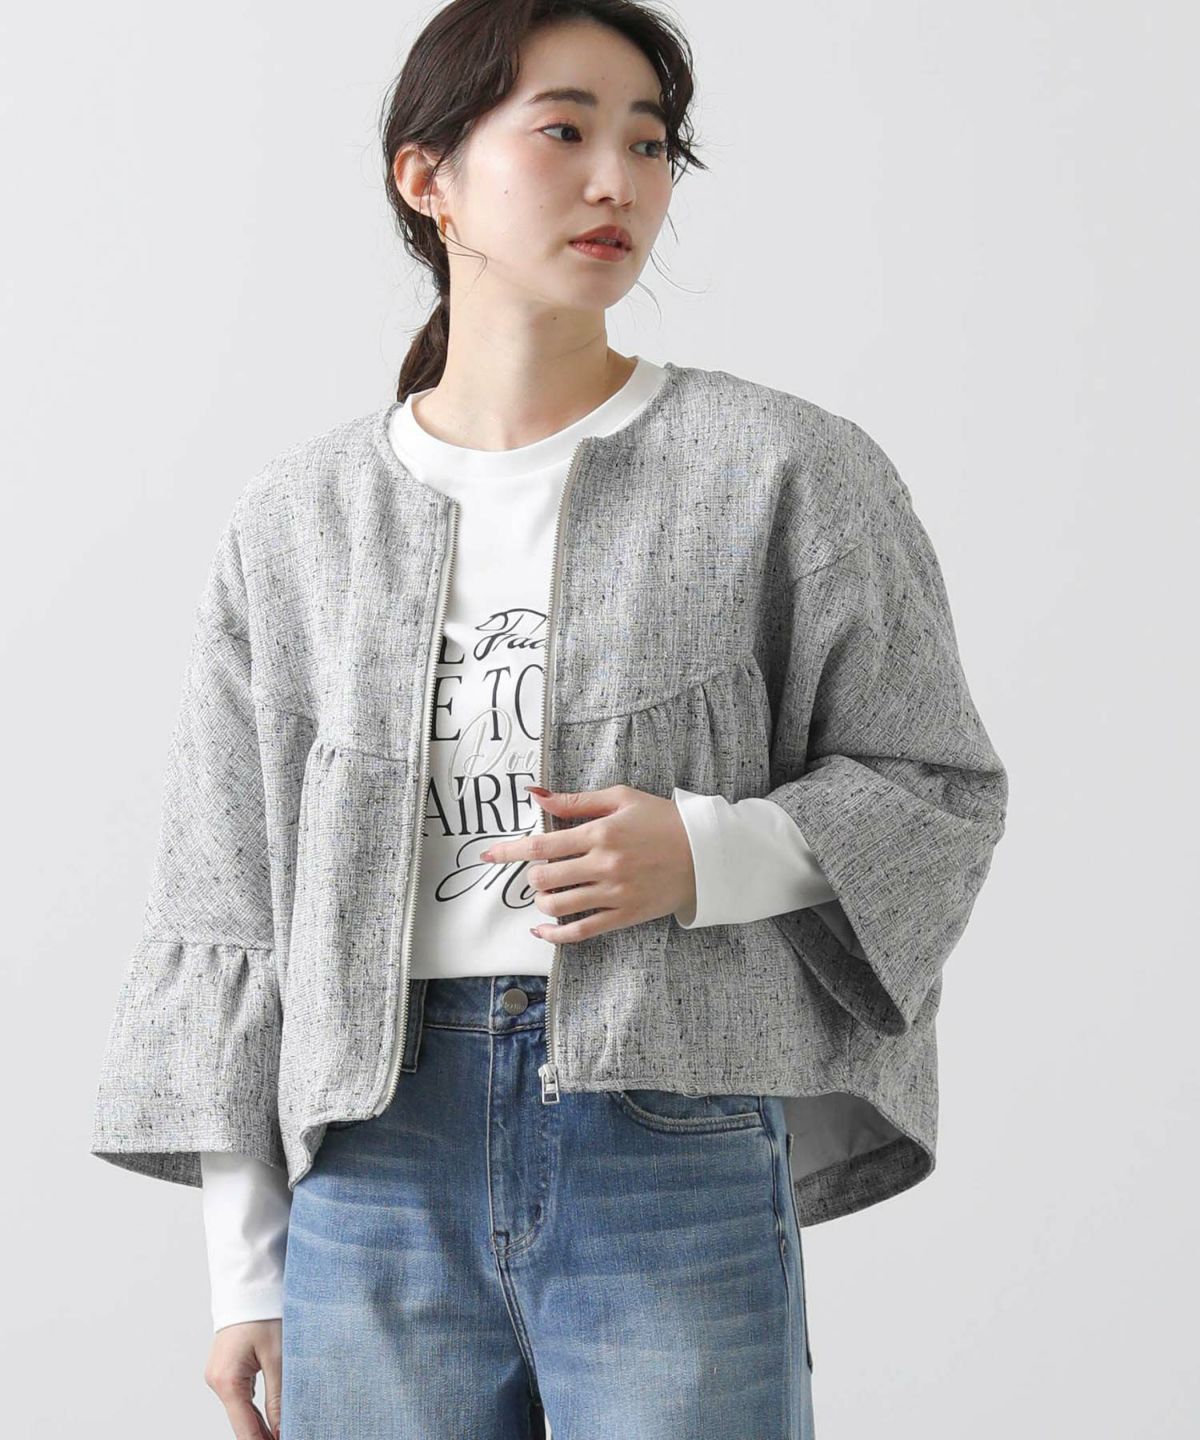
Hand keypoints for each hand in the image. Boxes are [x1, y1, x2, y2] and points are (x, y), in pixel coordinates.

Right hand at [204, 1319, 281, 1438]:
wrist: (249, 1283)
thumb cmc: (263, 1311)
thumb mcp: (277, 1356)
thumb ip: (279, 1397)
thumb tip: (282, 1430)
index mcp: (227, 1381)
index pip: (246, 1430)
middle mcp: (217, 1381)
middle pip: (242, 1423)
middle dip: (265, 1437)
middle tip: (291, 1436)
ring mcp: (219, 1376)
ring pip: (242, 1411)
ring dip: (261, 1425)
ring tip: (284, 1432)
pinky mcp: (226, 1369)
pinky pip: (241, 1397)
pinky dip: (255, 1409)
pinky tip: (273, 1419)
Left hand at [480, 784, 696, 942]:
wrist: (706, 854)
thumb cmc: (663, 820)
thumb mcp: (621, 798)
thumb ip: (576, 800)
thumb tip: (536, 795)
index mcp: (600, 833)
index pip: (540, 844)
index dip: (508, 851)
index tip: (487, 854)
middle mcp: (603, 865)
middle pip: (543, 878)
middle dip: (531, 875)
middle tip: (539, 870)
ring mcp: (613, 894)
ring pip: (556, 906)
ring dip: (542, 900)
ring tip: (548, 891)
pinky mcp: (624, 917)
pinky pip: (580, 932)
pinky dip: (555, 935)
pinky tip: (543, 930)